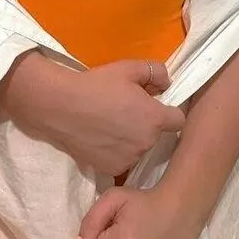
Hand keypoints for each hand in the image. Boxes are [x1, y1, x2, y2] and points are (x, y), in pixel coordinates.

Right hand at [1, 54, 185, 176]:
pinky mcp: (111, 169)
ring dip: (133, 140)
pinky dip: (116, 152)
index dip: (169, 112)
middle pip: (157, 135)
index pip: (178, 120)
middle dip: (148, 125)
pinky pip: (122, 160)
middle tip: (127, 112)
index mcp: (155, 118)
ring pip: (140, 149)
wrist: (61, 106)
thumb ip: (155, 72)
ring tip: (111, 126)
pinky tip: (101, 139)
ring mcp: (129, 159)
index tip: (156, 107)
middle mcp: (147, 142)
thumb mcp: (128, 68)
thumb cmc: (96, 84)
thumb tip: (167, 82)